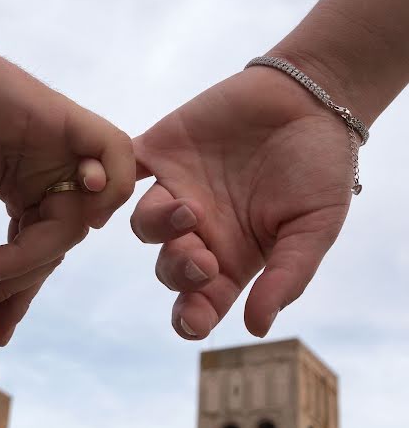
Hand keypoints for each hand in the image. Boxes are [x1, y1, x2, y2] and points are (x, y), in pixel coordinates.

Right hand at [0, 43, 133, 345]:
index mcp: (26, 192)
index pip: (36, 253)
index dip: (17, 293)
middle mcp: (52, 176)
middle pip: (56, 246)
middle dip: (12, 283)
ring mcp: (65, 152)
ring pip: (75, 222)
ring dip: (30, 257)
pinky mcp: (73, 123)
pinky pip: (114, 159)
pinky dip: (106, 187)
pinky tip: (76, 205)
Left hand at [131, 67, 352, 339]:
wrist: (310, 99)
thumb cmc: (320, 166)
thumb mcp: (315, 227)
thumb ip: (287, 277)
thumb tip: (256, 329)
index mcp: (233, 255)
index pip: (203, 300)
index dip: (191, 317)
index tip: (193, 320)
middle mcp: (200, 230)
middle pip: (168, 268)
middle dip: (178, 272)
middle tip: (201, 259)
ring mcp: (177, 191)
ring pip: (143, 225)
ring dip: (158, 228)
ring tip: (189, 210)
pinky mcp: (161, 152)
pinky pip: (124, 170)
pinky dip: (109, 181)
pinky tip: (108, 188)